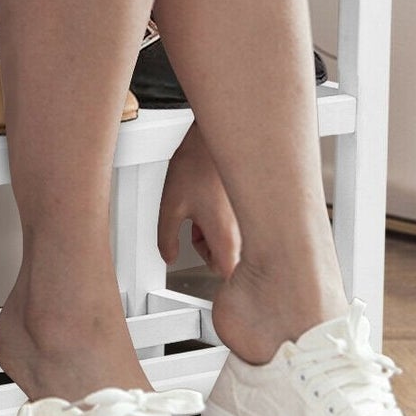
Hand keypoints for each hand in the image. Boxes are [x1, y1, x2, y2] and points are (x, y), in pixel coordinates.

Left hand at [157, 121, 240, 278]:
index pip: (227, 276)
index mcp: (226, 237)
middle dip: (209, 251)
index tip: (203, 276)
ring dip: (214, 235)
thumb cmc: (197, 166)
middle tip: (193, 232)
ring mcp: (249, 218)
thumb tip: (168, 254)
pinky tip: (208, 202)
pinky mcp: (248, 206)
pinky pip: (239, 225)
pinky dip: (222, 220)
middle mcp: (244, 231)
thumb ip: (166, 238)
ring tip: (198, 213)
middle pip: (229, 260)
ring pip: (233, 242)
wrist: (212, 138)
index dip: (214, 278)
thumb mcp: (170, 206)